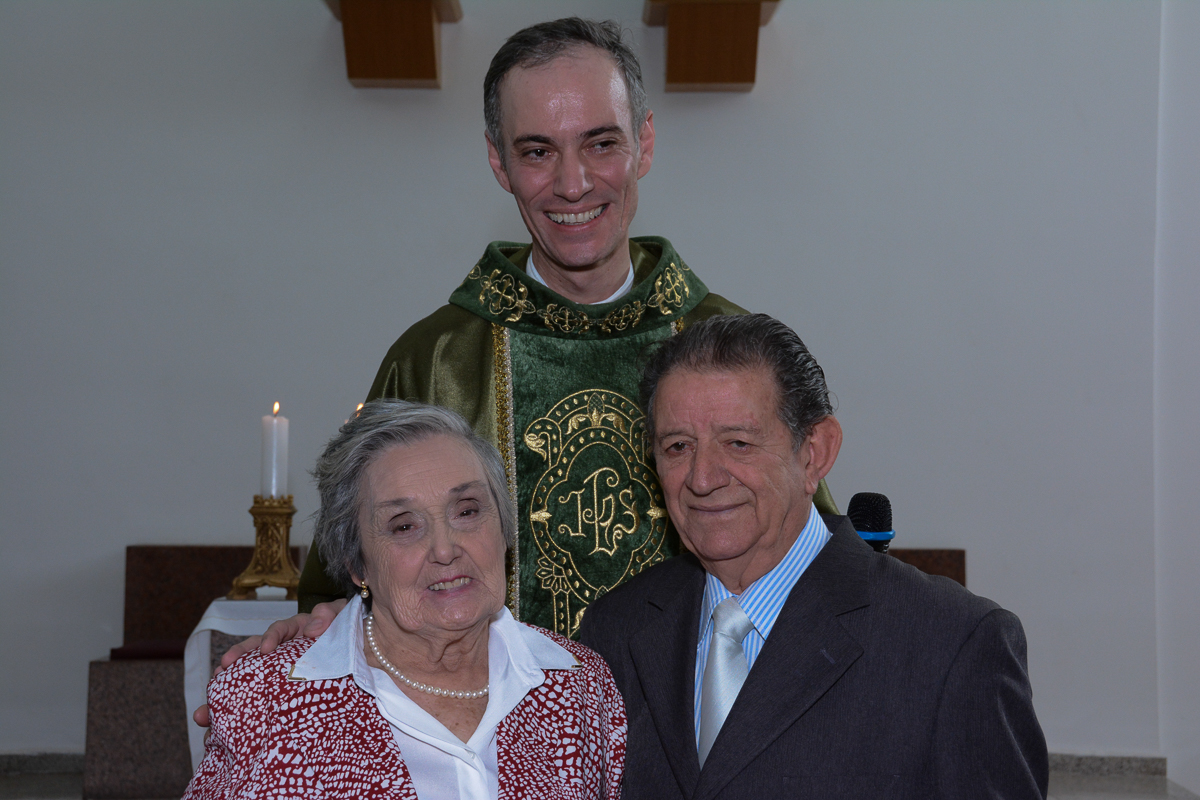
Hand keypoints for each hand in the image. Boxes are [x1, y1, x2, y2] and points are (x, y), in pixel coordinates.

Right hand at [192, 599, 348, 727]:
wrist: (357, 649)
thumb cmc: (345, 631)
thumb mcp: (341, 617)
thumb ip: (329, 615)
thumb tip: (314, 627)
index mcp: (297, 631)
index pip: (280, 631)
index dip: (271, 637)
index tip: (266, 649)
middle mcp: (281, 651)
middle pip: (252, 657)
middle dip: (231, 669)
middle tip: (217, 677)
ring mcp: (277, 672)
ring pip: (246, 684)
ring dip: (224, 699)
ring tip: (205, 714)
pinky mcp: (279, 694)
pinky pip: (255, 705)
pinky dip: (237, 719)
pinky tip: (219, 734)